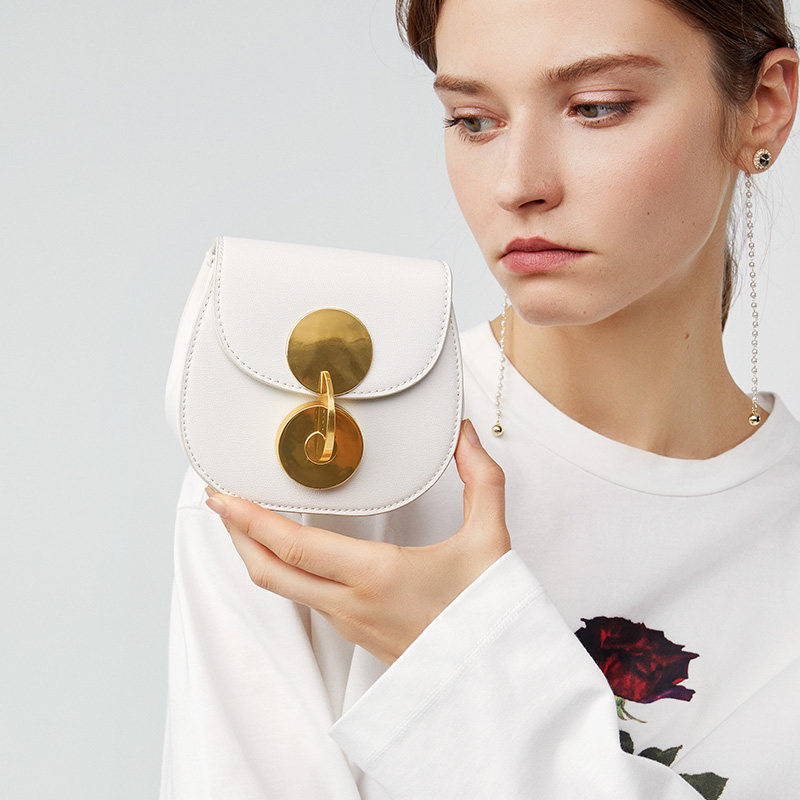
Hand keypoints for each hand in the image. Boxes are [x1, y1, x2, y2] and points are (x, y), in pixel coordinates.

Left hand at [204, 418, 511, 665]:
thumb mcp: (490, 542)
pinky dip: (283, 568)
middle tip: (219, 500)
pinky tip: (292, 550)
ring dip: (257, 552)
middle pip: (269, 571)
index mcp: (375, 576)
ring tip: (247, 518)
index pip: (293, 546)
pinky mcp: (355, 632)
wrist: (492, 681)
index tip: (222, 496)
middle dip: (237, 533)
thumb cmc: (486, 616)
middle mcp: (350, 603)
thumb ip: (480, 480)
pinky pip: (304, 597)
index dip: (249, 519)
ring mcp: (348, 622)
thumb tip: (465, 436)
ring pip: (284, 587)